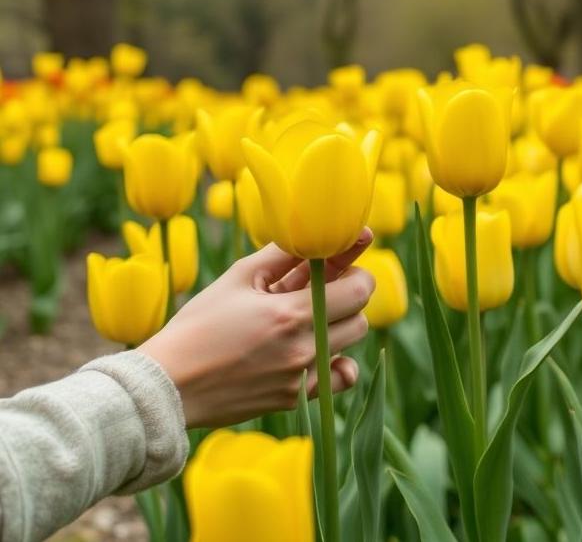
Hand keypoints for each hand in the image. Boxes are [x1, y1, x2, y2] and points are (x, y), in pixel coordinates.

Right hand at [139, 232, 374, 427]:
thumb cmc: (200, 324)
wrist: (169, 386)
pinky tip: (316, 352)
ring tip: (306, 318)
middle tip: (321, 289)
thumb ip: (284, 254)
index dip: (356, 271)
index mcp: (289, 313)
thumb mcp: (239, 277)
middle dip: (347, 297)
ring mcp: (301, 378)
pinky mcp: (294, 399)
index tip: (342, 264)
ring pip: (350, 345)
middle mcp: (302, 349)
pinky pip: (339, 380)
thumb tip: (317, 233)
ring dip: (338, 326)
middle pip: (360, 317)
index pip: (359, 288)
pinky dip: (336, 365)